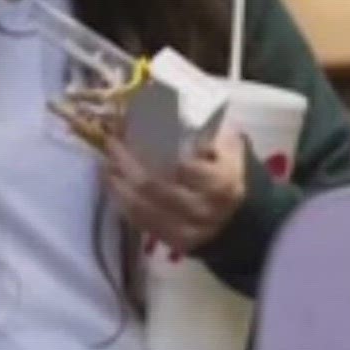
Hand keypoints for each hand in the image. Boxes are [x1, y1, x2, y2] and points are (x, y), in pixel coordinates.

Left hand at [103, 128, 248, 255]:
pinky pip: (142, 223)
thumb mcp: (230, 151)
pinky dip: (123, 203)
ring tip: (107, 164)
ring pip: (143, 207)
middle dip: (126, 163)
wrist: (242, 221)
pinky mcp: (175, 243)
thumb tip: (172, 105)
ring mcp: (189, 230)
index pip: (183, 166)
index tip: (133, 129)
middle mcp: (205, 209)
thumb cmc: (230, 176)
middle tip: (111, 144)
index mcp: (221, 183)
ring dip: (118, 184)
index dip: (155, 148)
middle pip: (155, 186)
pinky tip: (114, 186)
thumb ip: (209, 133)